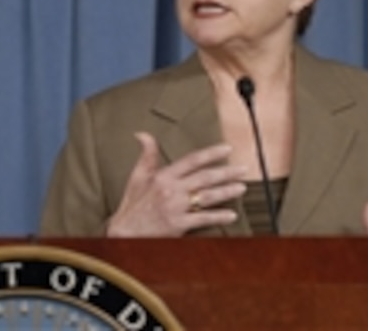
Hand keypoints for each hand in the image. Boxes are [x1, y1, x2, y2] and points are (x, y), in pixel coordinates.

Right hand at [106, 132, 247, 236]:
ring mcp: (175, 208)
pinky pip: (203, 219)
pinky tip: (232, 214)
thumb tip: (142, 134)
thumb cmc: (132, 205)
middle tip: (243, 169)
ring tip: (242, 187)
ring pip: (207, 196)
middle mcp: (170, 190)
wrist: (124, 233)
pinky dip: (219, 217)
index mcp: (162, 176)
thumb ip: (146, 154)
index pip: (191, 160)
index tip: (227, 149)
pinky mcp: (178, 225)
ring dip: (227, 191)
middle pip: (204, 178)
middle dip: (226, 172)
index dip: (211, 153)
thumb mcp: (136, 176)